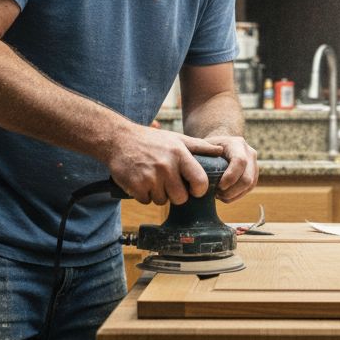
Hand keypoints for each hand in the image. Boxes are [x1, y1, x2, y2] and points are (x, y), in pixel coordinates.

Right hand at [105, 126, 223, 204]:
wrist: (118, 139)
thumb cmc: (150, 140)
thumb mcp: (176, 138)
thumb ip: (199, 146)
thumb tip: (221, 150)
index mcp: (179, 154)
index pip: (199, 181)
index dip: (199, 190)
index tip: (194, 189)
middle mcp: (166, 166)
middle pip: (181, 198)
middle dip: (176, 194)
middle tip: (169, 183)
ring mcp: (150, 177)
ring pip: (163, 201)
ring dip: (159, 194)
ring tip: (153, 178)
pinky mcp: (135, 186)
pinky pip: (147, 201)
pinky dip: (144, 195)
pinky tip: (141, 181)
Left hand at [204, 135, 257, 202]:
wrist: (221, 144)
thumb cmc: (209, 147)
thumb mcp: (203, 147)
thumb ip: (201, 156)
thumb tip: (196, 172)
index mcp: (237, 144)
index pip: (239, 161)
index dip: (230, 177)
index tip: (218, 186)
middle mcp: (249, 153)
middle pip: (247, 177)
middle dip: (232, 191)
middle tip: (217, 194)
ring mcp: (254, 164)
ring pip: (250, 185)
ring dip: (234, 194)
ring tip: (219, 195)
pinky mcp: (254, 174)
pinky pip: (249, 188)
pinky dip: (237, 195)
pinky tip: (225, 196)